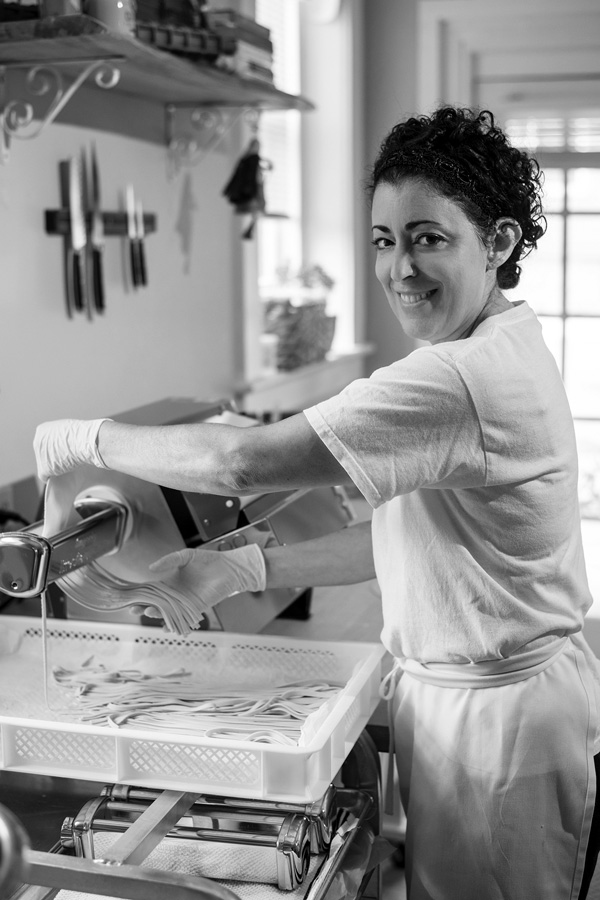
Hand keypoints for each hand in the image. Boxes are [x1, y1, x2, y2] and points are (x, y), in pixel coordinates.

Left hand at [34, 418, 111, 481]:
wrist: (84, 441)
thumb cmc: (81, 434)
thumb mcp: (68, 429)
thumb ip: (61, 436)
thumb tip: (66, 442)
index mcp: (42, 431)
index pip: (45, 442)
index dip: (55, 447)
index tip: (63, 450)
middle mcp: (37, 442)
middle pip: (43, 454)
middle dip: (54, 457)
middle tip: (66, 458)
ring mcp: (39, 456)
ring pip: (46, 465)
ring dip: (55, 466)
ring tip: (68, 464)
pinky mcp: (44, 468)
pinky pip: (45, 476)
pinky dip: (53, 477)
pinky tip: (61, 475)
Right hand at [141, 542, 266, 619]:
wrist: (229, 568)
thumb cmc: (209, 560)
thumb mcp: (186, 556)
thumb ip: (169, 560)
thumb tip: (151, 567)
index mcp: (171, 582)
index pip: (152, 591)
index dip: (141, 595)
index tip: (130, 598)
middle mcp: (176, 594)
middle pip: (157, 604)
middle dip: (144, 608)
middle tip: (134, 610)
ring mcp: (186, 603)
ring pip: (168, 613)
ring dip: (158, 616)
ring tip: (150, 613)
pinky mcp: (197, 609)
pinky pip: (183, 618)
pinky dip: (175, 624)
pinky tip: (167, 626)